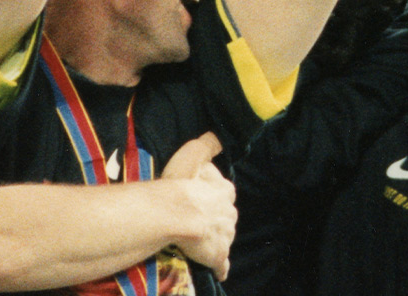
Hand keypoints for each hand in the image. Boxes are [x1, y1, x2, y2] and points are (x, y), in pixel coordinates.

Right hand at [163, 133, 234, 279]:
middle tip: (199, 220)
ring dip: (217, 239)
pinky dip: (221, 267)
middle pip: (226, 215)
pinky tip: (219, 271)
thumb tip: (217, 136)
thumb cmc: (182, 182)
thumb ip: (207, 145)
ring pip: (224, 236)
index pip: (224, 192)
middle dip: (216, 218)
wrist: (177, 212)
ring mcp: (226, 235)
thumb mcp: (194, 153)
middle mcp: (230, 212)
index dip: (212, 195)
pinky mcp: (218, 255)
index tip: (202, 197)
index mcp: (225, 190)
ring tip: (202, 241)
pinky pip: (222, 263)